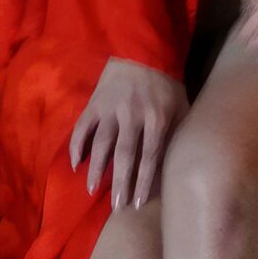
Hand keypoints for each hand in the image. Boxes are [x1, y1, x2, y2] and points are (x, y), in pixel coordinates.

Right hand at [68, 58, 187, 208]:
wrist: (144, 51)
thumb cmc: (166, 85)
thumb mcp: (182, 107)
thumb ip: (178, 134)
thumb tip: (174, 166)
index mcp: (157, 119)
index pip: (149, 157)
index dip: (143, 182)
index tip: (137, 203)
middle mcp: (133, 116)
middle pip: (125, 156)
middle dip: (120, 183)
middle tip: (115, 207)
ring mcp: (112, 109)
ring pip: (102, 144)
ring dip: (96, 169)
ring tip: (91, 190)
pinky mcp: (95, 103)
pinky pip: (83, 127)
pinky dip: (77, 145)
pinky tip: (75, 164)